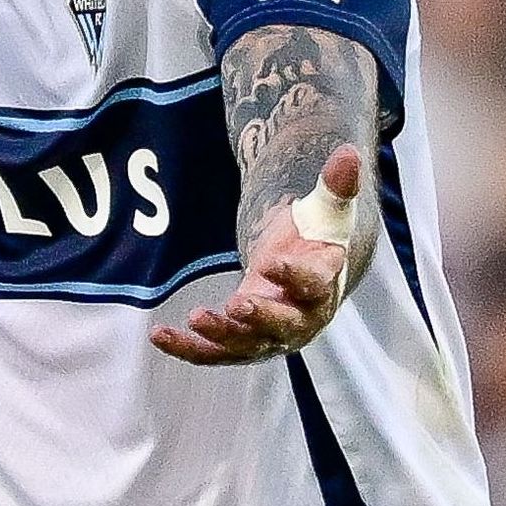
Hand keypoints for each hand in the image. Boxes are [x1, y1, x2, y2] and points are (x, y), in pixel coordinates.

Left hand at [152, 145, 364, 365]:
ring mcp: (269, 338)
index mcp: (324, 287)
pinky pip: (213, 354)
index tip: (272, 261)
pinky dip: (187, 349)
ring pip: (246, 346)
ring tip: (195, 317)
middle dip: (261, 317)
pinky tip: (158, 336)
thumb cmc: (315, 240)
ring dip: (220, 336)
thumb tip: (348, 152)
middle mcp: (300, 320)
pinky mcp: (241, 344)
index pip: (313, 284)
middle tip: (238, 304)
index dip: (294, 274)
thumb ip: (336, 185)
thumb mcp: (326, 210)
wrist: (303, 273)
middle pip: (283, 326)